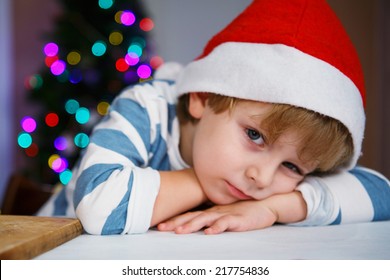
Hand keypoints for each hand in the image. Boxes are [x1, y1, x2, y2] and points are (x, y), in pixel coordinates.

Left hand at [157, 200, 277, 234]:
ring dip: (192, 225)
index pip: (189, 215)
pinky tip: (210, 232)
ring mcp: (226, 214)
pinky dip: (217, 227)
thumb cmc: (243, 211)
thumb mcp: (223, 214)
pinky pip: (226, 223)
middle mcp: (215, 212)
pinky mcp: (238, 219)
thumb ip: (210, 218)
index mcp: (210, 211)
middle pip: (193, 217)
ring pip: (206, 219)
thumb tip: (194, 225)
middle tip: (162, 228)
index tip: (160, 225)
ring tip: (180, 231)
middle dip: (177, 222)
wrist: (264, 205)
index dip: (174, 220)